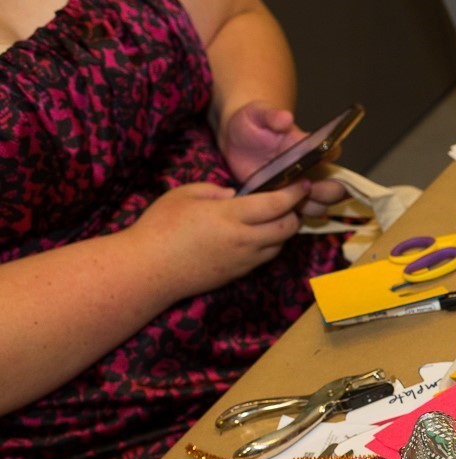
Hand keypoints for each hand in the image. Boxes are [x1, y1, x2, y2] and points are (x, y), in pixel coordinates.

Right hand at [122, 182, 307, 297]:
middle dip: (295, 213)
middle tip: (291, 202)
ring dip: (283, 231)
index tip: (303, 184)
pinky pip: (264, 258)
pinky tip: (258, 236)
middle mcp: (244, 240)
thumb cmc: (161, 226)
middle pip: (286, 228)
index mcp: (231, 216)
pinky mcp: (238, 274)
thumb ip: (214, 190)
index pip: (276, 205)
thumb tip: (236, 195)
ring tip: (275, 218)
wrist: (149, 270)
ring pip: (279, 245)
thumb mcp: (184, 194)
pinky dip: (269, 245)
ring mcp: (243, 261)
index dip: (294, 194)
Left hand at [217, 101, 347, 217]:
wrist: (235, 140)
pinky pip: (299, 215)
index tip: (321, 156)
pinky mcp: (284, 199)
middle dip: (328, 190)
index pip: (332, 151)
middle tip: (308, 186)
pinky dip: (295, 217)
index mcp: (307, 146)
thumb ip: (270, 115)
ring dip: (313, 206)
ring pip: (321, 205)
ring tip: (294, 199)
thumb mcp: (256, 113)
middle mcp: (309, 169)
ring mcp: (299, 187)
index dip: (332, 156)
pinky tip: (281, 209)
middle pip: (335, 186)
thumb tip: (285, 118)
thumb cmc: (249, 123)